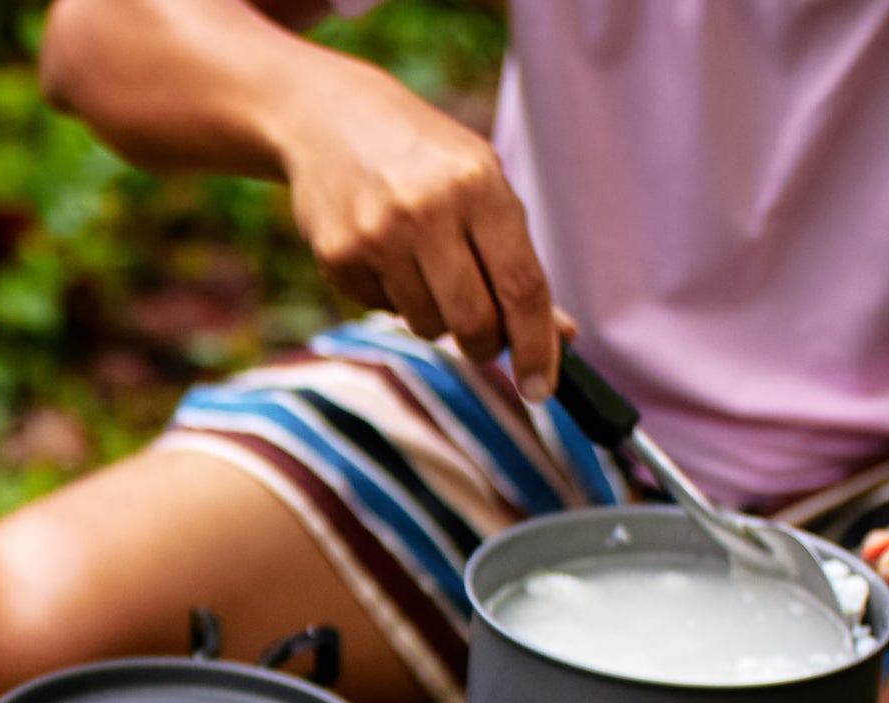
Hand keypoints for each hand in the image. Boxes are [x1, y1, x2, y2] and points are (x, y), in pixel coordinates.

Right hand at [274, 60, 567, 399]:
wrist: (332, 120)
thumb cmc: (426, 159)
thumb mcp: (482, 188)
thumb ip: (517, 261)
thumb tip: (560, 336)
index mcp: (479, 186)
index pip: (520, 287)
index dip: (537, 346)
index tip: (543, 390)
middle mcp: (428, 210)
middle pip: (474, 322)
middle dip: (486, 345)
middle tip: (485, 341)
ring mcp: (377, 235)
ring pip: (427, 325)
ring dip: (436, 315)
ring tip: (424, 266)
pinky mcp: (338, 257)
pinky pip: (383, 311)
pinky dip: (394, 297)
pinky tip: (384, 254)